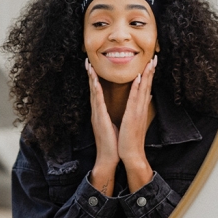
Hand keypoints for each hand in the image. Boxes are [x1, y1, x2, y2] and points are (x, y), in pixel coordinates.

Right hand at [86, 58, 117, 196]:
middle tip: (87, 60)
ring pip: (93, 92)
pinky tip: (94, 82)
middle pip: (93, 89)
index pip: (99, 91)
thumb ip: (121, 113)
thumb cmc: (114, 143)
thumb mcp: (118, 124)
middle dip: (90, 74)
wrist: (109, 157)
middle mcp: (97, 111)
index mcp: (102, 112)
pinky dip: (96, 91)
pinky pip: (98, 102)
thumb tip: (131, 104)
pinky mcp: (99, 119)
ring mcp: (97, 115)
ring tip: (88, 65)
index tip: (95, 66)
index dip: (97, 78)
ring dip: (91, 78)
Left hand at [118, 56, 156, 192]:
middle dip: (151, 71)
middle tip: (154, 57)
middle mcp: (141, 108)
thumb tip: (146, 98)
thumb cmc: (131, 140)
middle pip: (147, 86)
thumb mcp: (136, 121)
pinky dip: (138, 88)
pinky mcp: (132, 116)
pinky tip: (139, 78)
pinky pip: (135, 99)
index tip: (152, 63)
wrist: (132, 155)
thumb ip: (141, 108)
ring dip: (147, 75)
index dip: (149, 75)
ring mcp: (138, 112)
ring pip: (143, 90)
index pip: (146, 88)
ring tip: (150, 62)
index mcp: (141, 109)